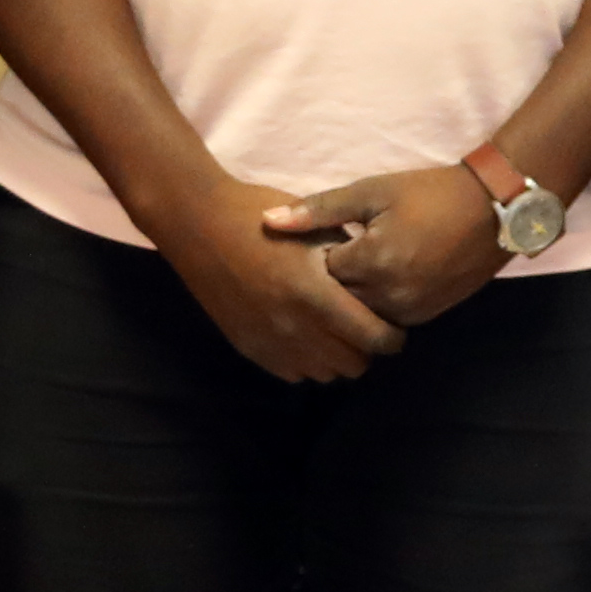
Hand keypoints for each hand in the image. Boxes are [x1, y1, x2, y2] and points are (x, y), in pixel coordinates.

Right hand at [157, 178, 406, 383]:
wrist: (197, 224)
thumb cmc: (258, 217)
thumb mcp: (314, 228)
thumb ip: (350, 262)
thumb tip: (379, 287)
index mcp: (315, 293)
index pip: (374, 338)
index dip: (393, 337)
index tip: (393, 326)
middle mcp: (294, 327)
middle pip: (353, 365)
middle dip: (365, 349)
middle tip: (362, 326)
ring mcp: (268, 341)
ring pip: (324, 374)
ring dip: (335, 357)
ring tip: (332, 331)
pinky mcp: (248, 347)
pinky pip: (293, 373)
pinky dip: (306, 361)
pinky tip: (304, 335)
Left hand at [271, 163, 508, 333]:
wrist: (494, 208)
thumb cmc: (428, 193)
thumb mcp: (371, 192)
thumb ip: (318, 210)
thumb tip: (268, 221)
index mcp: (372, 262)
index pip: (319, 275)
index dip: (313, 259)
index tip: (316, 242)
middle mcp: (391, 294)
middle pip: (337, 302)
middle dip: (328, 284)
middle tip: (327, 258)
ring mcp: (412, 310)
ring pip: (361, 315)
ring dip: (352, 296)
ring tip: (350, 269)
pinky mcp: (428, 315)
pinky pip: (387, 318)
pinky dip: (376, 302)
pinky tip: (377, 278)